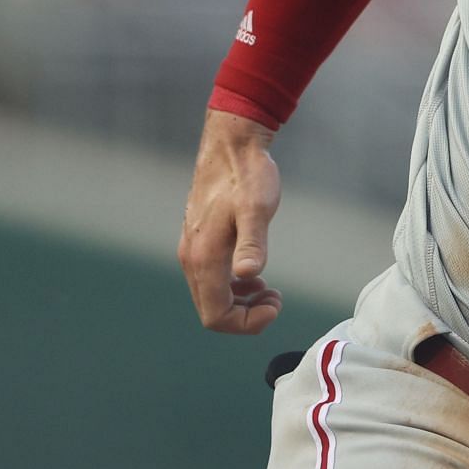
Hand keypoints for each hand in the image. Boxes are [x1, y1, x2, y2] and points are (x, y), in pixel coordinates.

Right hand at [178, 108, 284, 332]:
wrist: (231, 144)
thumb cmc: (247, 174)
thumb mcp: (257, 208)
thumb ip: (253, 243)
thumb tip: (249, 276)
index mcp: (204, 257)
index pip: (215, 315)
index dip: (245, 324)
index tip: (275, 306)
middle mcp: (192, 258)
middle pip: (211, 311)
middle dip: (245, 316)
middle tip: (277, 299)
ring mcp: (193, 249)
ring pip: (211, 296)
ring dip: (241, 303)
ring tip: (271, 291)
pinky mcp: (200, 240)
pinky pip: (212, 278)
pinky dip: (234, 287)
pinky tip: (255, 276)